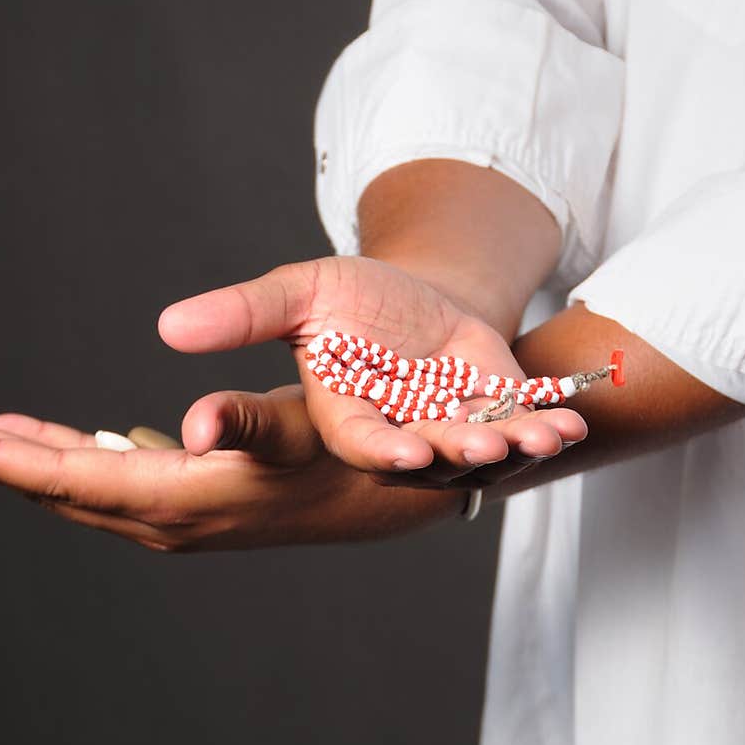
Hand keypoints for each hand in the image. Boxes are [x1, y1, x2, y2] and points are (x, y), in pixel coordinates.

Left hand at [0, 388, 459, 551]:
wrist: (391, 492)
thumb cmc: (349, 451)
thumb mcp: (299, 431)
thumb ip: (241, 423)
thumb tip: (184, 424)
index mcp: (182, 499)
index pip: (69, 480)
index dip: (1, 457)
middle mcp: (170, 518)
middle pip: (60, 488)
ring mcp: (179, 517)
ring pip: (82, 488)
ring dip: (27, 459)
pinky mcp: (192, 504)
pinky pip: (113, 484)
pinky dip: (75, 459)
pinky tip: (63, 438)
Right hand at [160, 254, 586, 487]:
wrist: (413, 301)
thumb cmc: (349, 301)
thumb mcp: (298, 293)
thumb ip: (242, 314)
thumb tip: (167, 326)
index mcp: (348, 413)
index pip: (358, 439)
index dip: (378, 446)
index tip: (398, 451)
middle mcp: (402, 431)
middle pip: (429, 450)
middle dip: (456, 448)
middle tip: (482, 446)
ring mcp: (452, 426)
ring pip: (483, 445)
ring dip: (513, 445)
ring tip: (542, 438)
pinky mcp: (498, 412)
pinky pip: (525, 424)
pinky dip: (550, 423)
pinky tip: (576, 420)